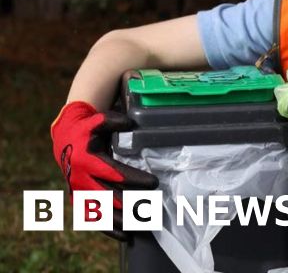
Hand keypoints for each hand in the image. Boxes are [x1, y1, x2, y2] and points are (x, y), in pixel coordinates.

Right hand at [50, 101, 158, 239]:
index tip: (154, 183)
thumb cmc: (87, 129)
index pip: (115, 173)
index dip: (135, 179)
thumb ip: (113, 121)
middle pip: (109, 196)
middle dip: (131, 204)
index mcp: (87, 160)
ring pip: (101, 211)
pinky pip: (93, 218)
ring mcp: (79, 191)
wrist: (64, 139)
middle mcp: (81, 179)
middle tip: (153, 209)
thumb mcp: (97, 121)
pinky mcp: (79, 199)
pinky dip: (108, 228)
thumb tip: (130, 124)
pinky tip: (125, 236)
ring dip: (121, 220)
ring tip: (142, 226)